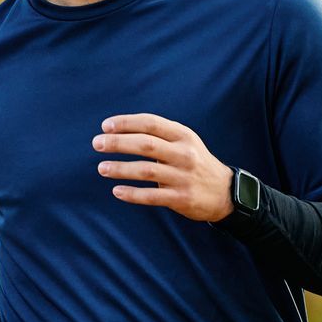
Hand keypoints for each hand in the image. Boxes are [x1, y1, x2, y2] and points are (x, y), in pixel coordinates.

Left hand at [93, 113, 234, 221]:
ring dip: (120, 169)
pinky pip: (151, 196)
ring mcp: (183, 177)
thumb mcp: (185, 142)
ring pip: (145, 170)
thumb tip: (120, 130)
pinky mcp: (181, 198)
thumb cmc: (195, 163)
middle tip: (97, 143)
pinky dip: (132, 194)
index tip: (105, 126)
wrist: (224, 192)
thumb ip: (159, 135)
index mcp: (183, 136)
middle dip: (118, 143)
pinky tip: (117, 191)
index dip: (126, 123)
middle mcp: (184, 154)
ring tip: (101, 168)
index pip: (151, 123)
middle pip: (145, 144)